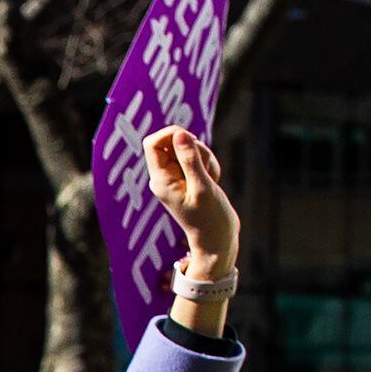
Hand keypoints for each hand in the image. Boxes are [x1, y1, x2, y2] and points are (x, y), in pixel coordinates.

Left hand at [139, 128, 239, 275]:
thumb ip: (190, 160)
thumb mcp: (202, 187)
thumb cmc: (210, 218)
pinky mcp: (188, 177)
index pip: (152, 143)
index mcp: (160, 180)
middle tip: (205, 170)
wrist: (218, 237)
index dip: (170, 134)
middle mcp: (164, 177)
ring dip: (205, 158)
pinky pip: (199, 159)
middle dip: (195, 149)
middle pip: (175, 142)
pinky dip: (209, 165)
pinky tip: (212, 182)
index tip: (191, 140)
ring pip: (190, 149)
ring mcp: (176, 177)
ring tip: (210, 180)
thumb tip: (179, 134)